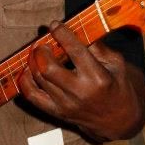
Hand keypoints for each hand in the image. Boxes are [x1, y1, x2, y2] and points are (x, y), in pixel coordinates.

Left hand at [18, 21, 144, 141]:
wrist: (118, 119)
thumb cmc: (117, 85)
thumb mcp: (116, 63)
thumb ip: (97, 46)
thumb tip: (77, 29)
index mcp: (98, 77)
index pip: (75, 51)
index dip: (62, 35)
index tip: (55, 25)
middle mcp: (80, 92)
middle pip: (48, 67)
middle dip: (41, 50)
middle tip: (43, 43)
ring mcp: (66, 104)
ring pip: (39, 79)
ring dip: (33, 61)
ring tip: (37, 52)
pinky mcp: (57, 113)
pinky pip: (32, 96)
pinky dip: (25, 81)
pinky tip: (29, 70)